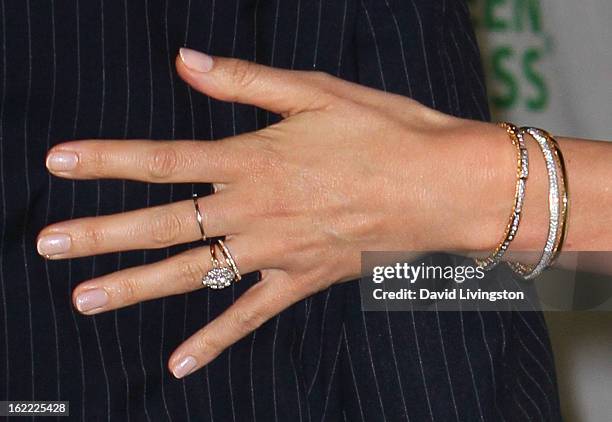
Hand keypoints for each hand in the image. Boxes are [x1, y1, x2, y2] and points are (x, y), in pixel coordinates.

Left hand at [37, 48, 507, 377]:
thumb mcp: (316, 91)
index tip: (58, 164)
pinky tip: (177, 364)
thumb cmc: (385, 130)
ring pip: (192, 274)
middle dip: (100, 234)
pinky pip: (248, 316)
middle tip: (47, 245)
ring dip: (135, 286)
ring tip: (84, 299)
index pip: (163, 161)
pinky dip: (213, 340)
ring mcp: (275, 251)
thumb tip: (185, 61)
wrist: (442, 184)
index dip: (106, 161)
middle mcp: (255, 210)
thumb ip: (244, 81)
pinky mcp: (301, 280)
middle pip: (164, 224)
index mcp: (254, 159)